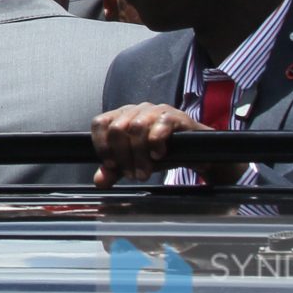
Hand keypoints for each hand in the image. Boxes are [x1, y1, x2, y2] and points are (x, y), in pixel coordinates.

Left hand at [92, 102, 233, 185]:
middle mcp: (135, 110)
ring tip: (145, 172)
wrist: (193, 152)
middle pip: (117, 128)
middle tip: (132, 175)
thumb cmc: (159, 152)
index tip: (111, 166)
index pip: (100, 123)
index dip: (102, 145)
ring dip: (139, 155)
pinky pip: (160, 125)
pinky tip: (159, 156)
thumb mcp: (134, 162)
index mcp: (120, 117)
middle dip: (123, 156)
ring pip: (136, 127)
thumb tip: (99, 181)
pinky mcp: (173, 116)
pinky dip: (156, 143)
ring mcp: (154, 111)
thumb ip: (115, 170)